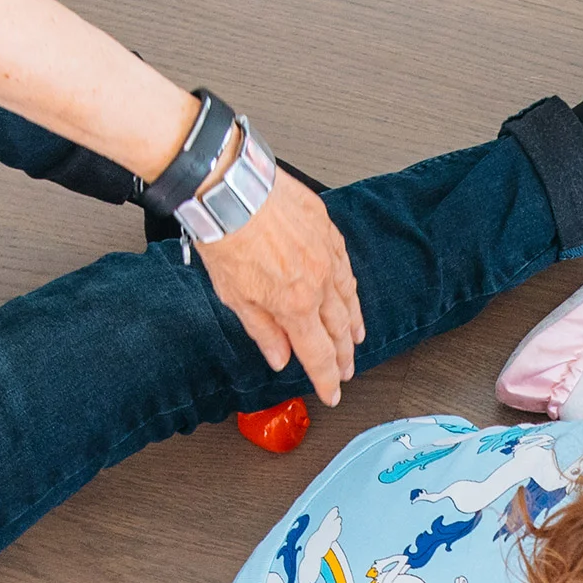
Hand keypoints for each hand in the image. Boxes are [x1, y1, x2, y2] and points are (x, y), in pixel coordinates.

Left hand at [195, 167, 363, 403]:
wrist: (230, 189)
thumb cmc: (226, 236)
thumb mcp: (234, 296)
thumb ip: (262, 330)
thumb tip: (279, 357)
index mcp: (295, 304)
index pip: (318, 354)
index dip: (326, 378)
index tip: (332, 392)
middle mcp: (318, 281)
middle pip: (338, 330)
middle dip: (343, 356)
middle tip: (346, 371)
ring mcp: (326, 254)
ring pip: (349, 298)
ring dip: (353, 324)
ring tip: (356, 338)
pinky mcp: (326, 229)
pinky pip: (345, 266)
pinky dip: (350, 287)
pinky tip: (350, 293)